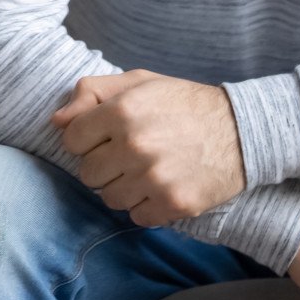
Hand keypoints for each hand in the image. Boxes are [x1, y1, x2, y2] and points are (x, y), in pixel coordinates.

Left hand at [51, 69, 246, 224]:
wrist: (243, 130)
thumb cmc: (183, 103)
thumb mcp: (139, 83)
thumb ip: (92, 93)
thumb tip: (57, 121)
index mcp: (123, 111)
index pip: (71, 139)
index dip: (87, 138)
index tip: (107, 136)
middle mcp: (135, 145)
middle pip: (87, 173)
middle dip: (104, 164)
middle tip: (131, 153)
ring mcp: (154, 178)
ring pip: (109, 198)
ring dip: (124, 187)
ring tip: (148, 168)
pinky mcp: (172, 204)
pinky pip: (137, 216)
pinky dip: (147, 205)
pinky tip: (164, 185)